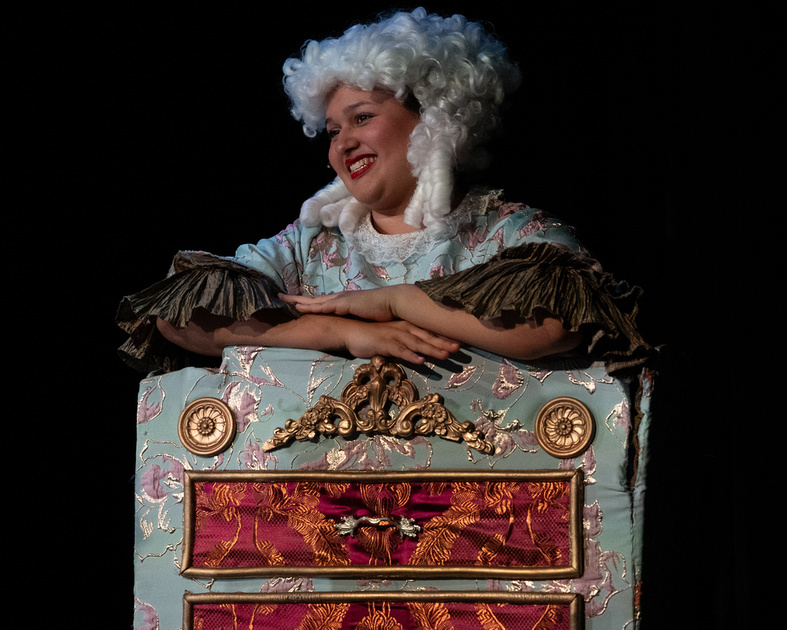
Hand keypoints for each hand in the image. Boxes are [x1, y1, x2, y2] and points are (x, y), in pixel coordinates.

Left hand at [280, 288, 396, 321]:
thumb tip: (352, 328)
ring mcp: (340, 300)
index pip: (323, 302)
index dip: (309, 303)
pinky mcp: (343, 304)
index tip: (297, 303)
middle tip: (282, 297)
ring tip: (283, 299)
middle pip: (314, 299)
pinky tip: (299, 307)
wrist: (392, 303)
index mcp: (344, 301)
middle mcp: (339, 298)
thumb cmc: (382, 311)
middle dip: (297, 298)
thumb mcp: (365, 317)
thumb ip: (356, 320)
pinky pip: (322, 306)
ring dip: (298, 300)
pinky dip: (310, 306)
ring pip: (314, 300)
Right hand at [341, 319, 459, 364]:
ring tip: (445, 355)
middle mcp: (403, 330)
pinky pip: (400, 350)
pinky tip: (421, 361)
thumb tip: (420, 351)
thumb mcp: (392, 338)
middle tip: (459, 348)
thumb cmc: (372, 336)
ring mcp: (394, 336)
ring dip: (431, 349)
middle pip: (426, 337)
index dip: (443, 337)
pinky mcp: (385, 344)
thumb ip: (406, 343)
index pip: (428, 332)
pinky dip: (410, 355)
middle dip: (443, 343)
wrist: (351, 332)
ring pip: (416, 344)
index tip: (459, 341)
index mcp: (406, 327)